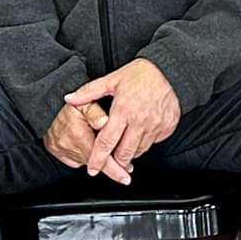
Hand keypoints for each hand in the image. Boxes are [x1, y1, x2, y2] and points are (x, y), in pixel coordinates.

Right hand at [44, 103, 131, 182]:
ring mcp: (63, 151)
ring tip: (112, 156)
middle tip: (125, 171)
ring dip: (100, 163)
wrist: (47, 110)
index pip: (99, 157)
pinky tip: (93, 150)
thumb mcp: (86, 103)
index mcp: (78, 134)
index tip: (125, 177)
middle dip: (112, 169)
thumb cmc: (71, 106)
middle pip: (94, 164)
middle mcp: (68, 145)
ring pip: (87, 162)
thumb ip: (96, 112)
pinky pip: (78, 160)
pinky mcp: (59, 154)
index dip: (114, 169)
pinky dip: (88, 158)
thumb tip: (104, 122)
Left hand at [62, 58, 180, 177]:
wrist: (171, 71)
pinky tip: (140, 135)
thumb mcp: (112, 80)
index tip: (92, 169)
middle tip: (110, 161)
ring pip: (139, 151)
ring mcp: (156, 125)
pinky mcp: (167, 127)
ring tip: (124, 146)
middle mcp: (140, 121)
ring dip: (129, 153)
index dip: (98, 159)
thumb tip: (69, 99)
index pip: (106, 142)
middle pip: (124, 153)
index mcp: (123, 110)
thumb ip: (89, 92)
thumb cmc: (141, 74)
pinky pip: (153, 143)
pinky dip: (144, 143)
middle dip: (115, 162)